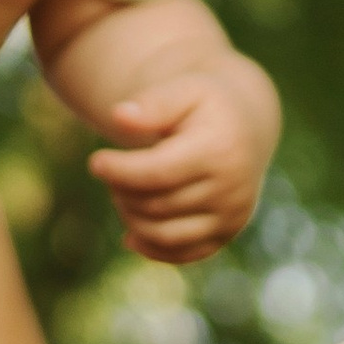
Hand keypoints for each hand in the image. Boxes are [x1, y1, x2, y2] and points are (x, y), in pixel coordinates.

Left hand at [88, 66, 273, 265]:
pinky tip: (130, 234)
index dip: (121, 171)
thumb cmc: (207, 104)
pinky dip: (152, 248)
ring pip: (165, 235)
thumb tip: (118, 116)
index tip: (95, 162)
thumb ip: (153, 103)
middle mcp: (232, 189)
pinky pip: (183, 254)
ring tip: (121, 192)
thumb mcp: (185, 89)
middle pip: (158, 205)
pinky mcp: (227, 234)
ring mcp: (232, 216)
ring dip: (132, 218)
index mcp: (221, 150)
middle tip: (111, 171)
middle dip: (123, 190)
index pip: (159, 173)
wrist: (247, 126)